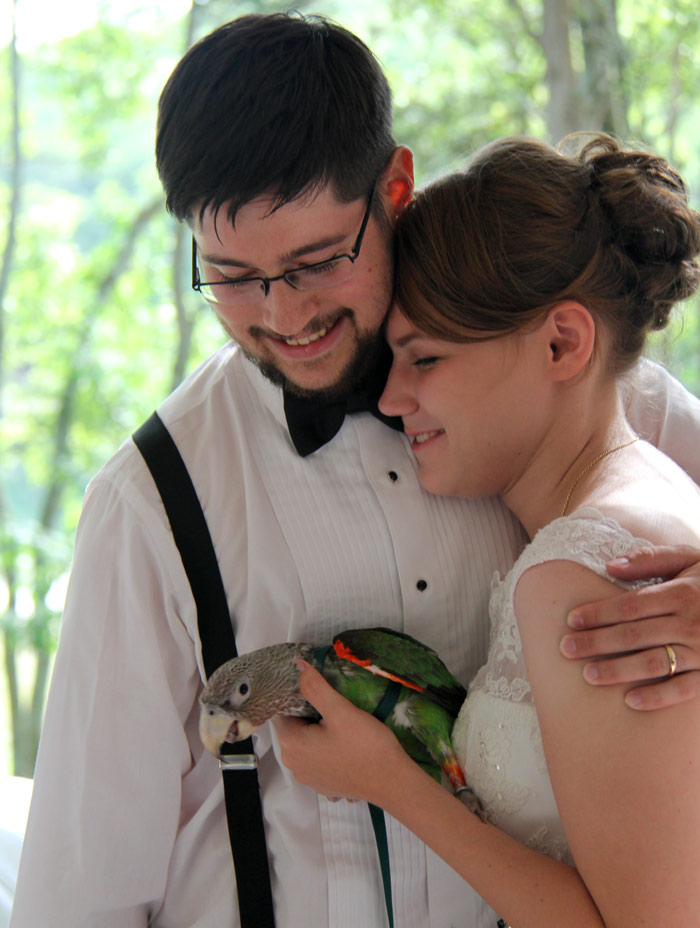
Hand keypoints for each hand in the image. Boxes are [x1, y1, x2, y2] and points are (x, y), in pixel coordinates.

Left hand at [275, 661, 404, 802]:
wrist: (391, 782)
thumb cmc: (366, 747)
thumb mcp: (341, 711)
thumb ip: (315, 687)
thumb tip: (297, 665)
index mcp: (291, 744)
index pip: (281, 712)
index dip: (296, 697)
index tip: (315, 688)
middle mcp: (293, 763)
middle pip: (292, 727)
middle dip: (308, 713)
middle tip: (333, 703)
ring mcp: (308, 776)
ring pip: (305, 742)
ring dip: (317, 729)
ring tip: (340, 720)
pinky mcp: (322, 783)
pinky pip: (316, 757)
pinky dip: (325, 746)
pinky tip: (344, 741)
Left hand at [559, 545, 699, 709]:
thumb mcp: (691, 560)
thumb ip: (652, 560)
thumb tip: (610, 566)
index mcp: (682, 592)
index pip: (630, 605)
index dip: (598, 613)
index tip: (571, 621)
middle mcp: (691, 622)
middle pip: (634, 635)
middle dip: (596, 643)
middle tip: (565, 650)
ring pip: (654, 663)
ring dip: (618, 671)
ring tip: (589, 675)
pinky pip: (684, 690)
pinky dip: (658, 697)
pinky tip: (631, 701)